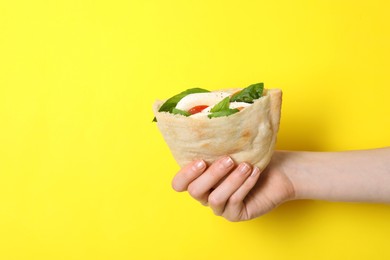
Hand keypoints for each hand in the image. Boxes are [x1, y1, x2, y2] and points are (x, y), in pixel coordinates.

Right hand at [171, 153, 295, 221]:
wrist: (278, 172)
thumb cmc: (252, 158)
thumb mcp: (232, 150)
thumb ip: (216, 148)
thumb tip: (208, 132)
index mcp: (199, 178)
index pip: (179, 184)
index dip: (185, 174)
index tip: (201, 160)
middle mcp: (206, 194)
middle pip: (195, 191)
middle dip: (211, 174)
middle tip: (229, 159)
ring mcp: (220, 207)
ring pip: (216, 198)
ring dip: (231, 180)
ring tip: (246, 166)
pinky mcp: (235, 214)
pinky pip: (235, 201)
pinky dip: (244, 185)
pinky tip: (254, 172)